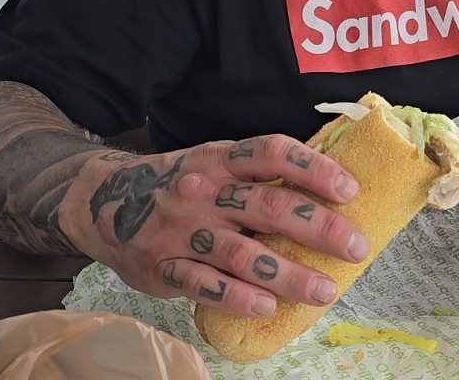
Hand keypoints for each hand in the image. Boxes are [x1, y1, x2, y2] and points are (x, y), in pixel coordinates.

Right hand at [60, 135, 368, 317]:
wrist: (102, 200)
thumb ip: (255, 172)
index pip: (273, 153)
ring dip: (290, 274)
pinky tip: (269, 307)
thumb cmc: (180, 181)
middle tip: (356, 247)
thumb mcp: (213, 161)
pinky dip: (240, 297)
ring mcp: (181, 231)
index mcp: (220, 158)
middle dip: (319, 228)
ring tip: (326, 290)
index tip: (350, 189)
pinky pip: (206, 286)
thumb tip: (325, 184)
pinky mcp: (163, 269)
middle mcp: (203, 191)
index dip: (314, 169)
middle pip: (268, 207)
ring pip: (244, 254)